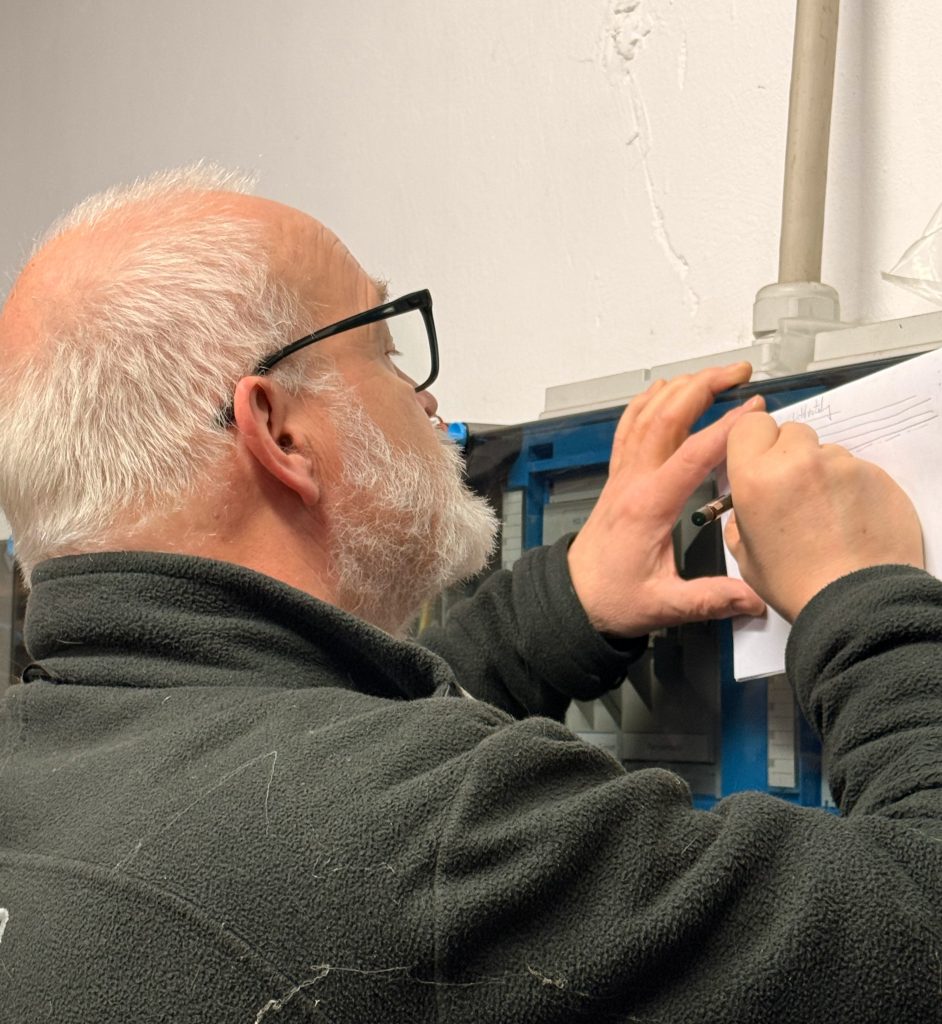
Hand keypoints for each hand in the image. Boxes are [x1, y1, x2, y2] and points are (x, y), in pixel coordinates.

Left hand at [568, 363, 765, 637]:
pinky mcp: (618, 478)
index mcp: (648, 506)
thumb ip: (710, 599)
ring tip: (714, 374)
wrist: (573, 598)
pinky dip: (648, 402)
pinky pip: (630, 427)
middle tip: (740, 373)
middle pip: (666, 417)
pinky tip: (664, 391)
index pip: (692, 454)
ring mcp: (623, 475)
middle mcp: (633, 481)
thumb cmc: (612, 599)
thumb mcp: (663, 605)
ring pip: (647, 415)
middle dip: (704, 387)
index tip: (757, 410)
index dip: (726, 428)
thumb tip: (754, 599)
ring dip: (680, 388)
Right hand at [724, 412, 924, 621]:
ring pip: (826, 452)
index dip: (754, 441)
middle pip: (791, 433)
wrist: (856, 602)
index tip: (759, 459)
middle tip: (793, 491)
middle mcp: (797, 461)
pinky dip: (851, 487)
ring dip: (822, 472)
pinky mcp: (876, 474)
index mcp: (755, 477)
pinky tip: (851, 520)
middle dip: (789, 455)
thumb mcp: (745, 556)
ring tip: (827, 513)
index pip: (750, 424)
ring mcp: (841, 465)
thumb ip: (738, 519)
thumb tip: (744, 506)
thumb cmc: (795, 584)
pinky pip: (856, 469)